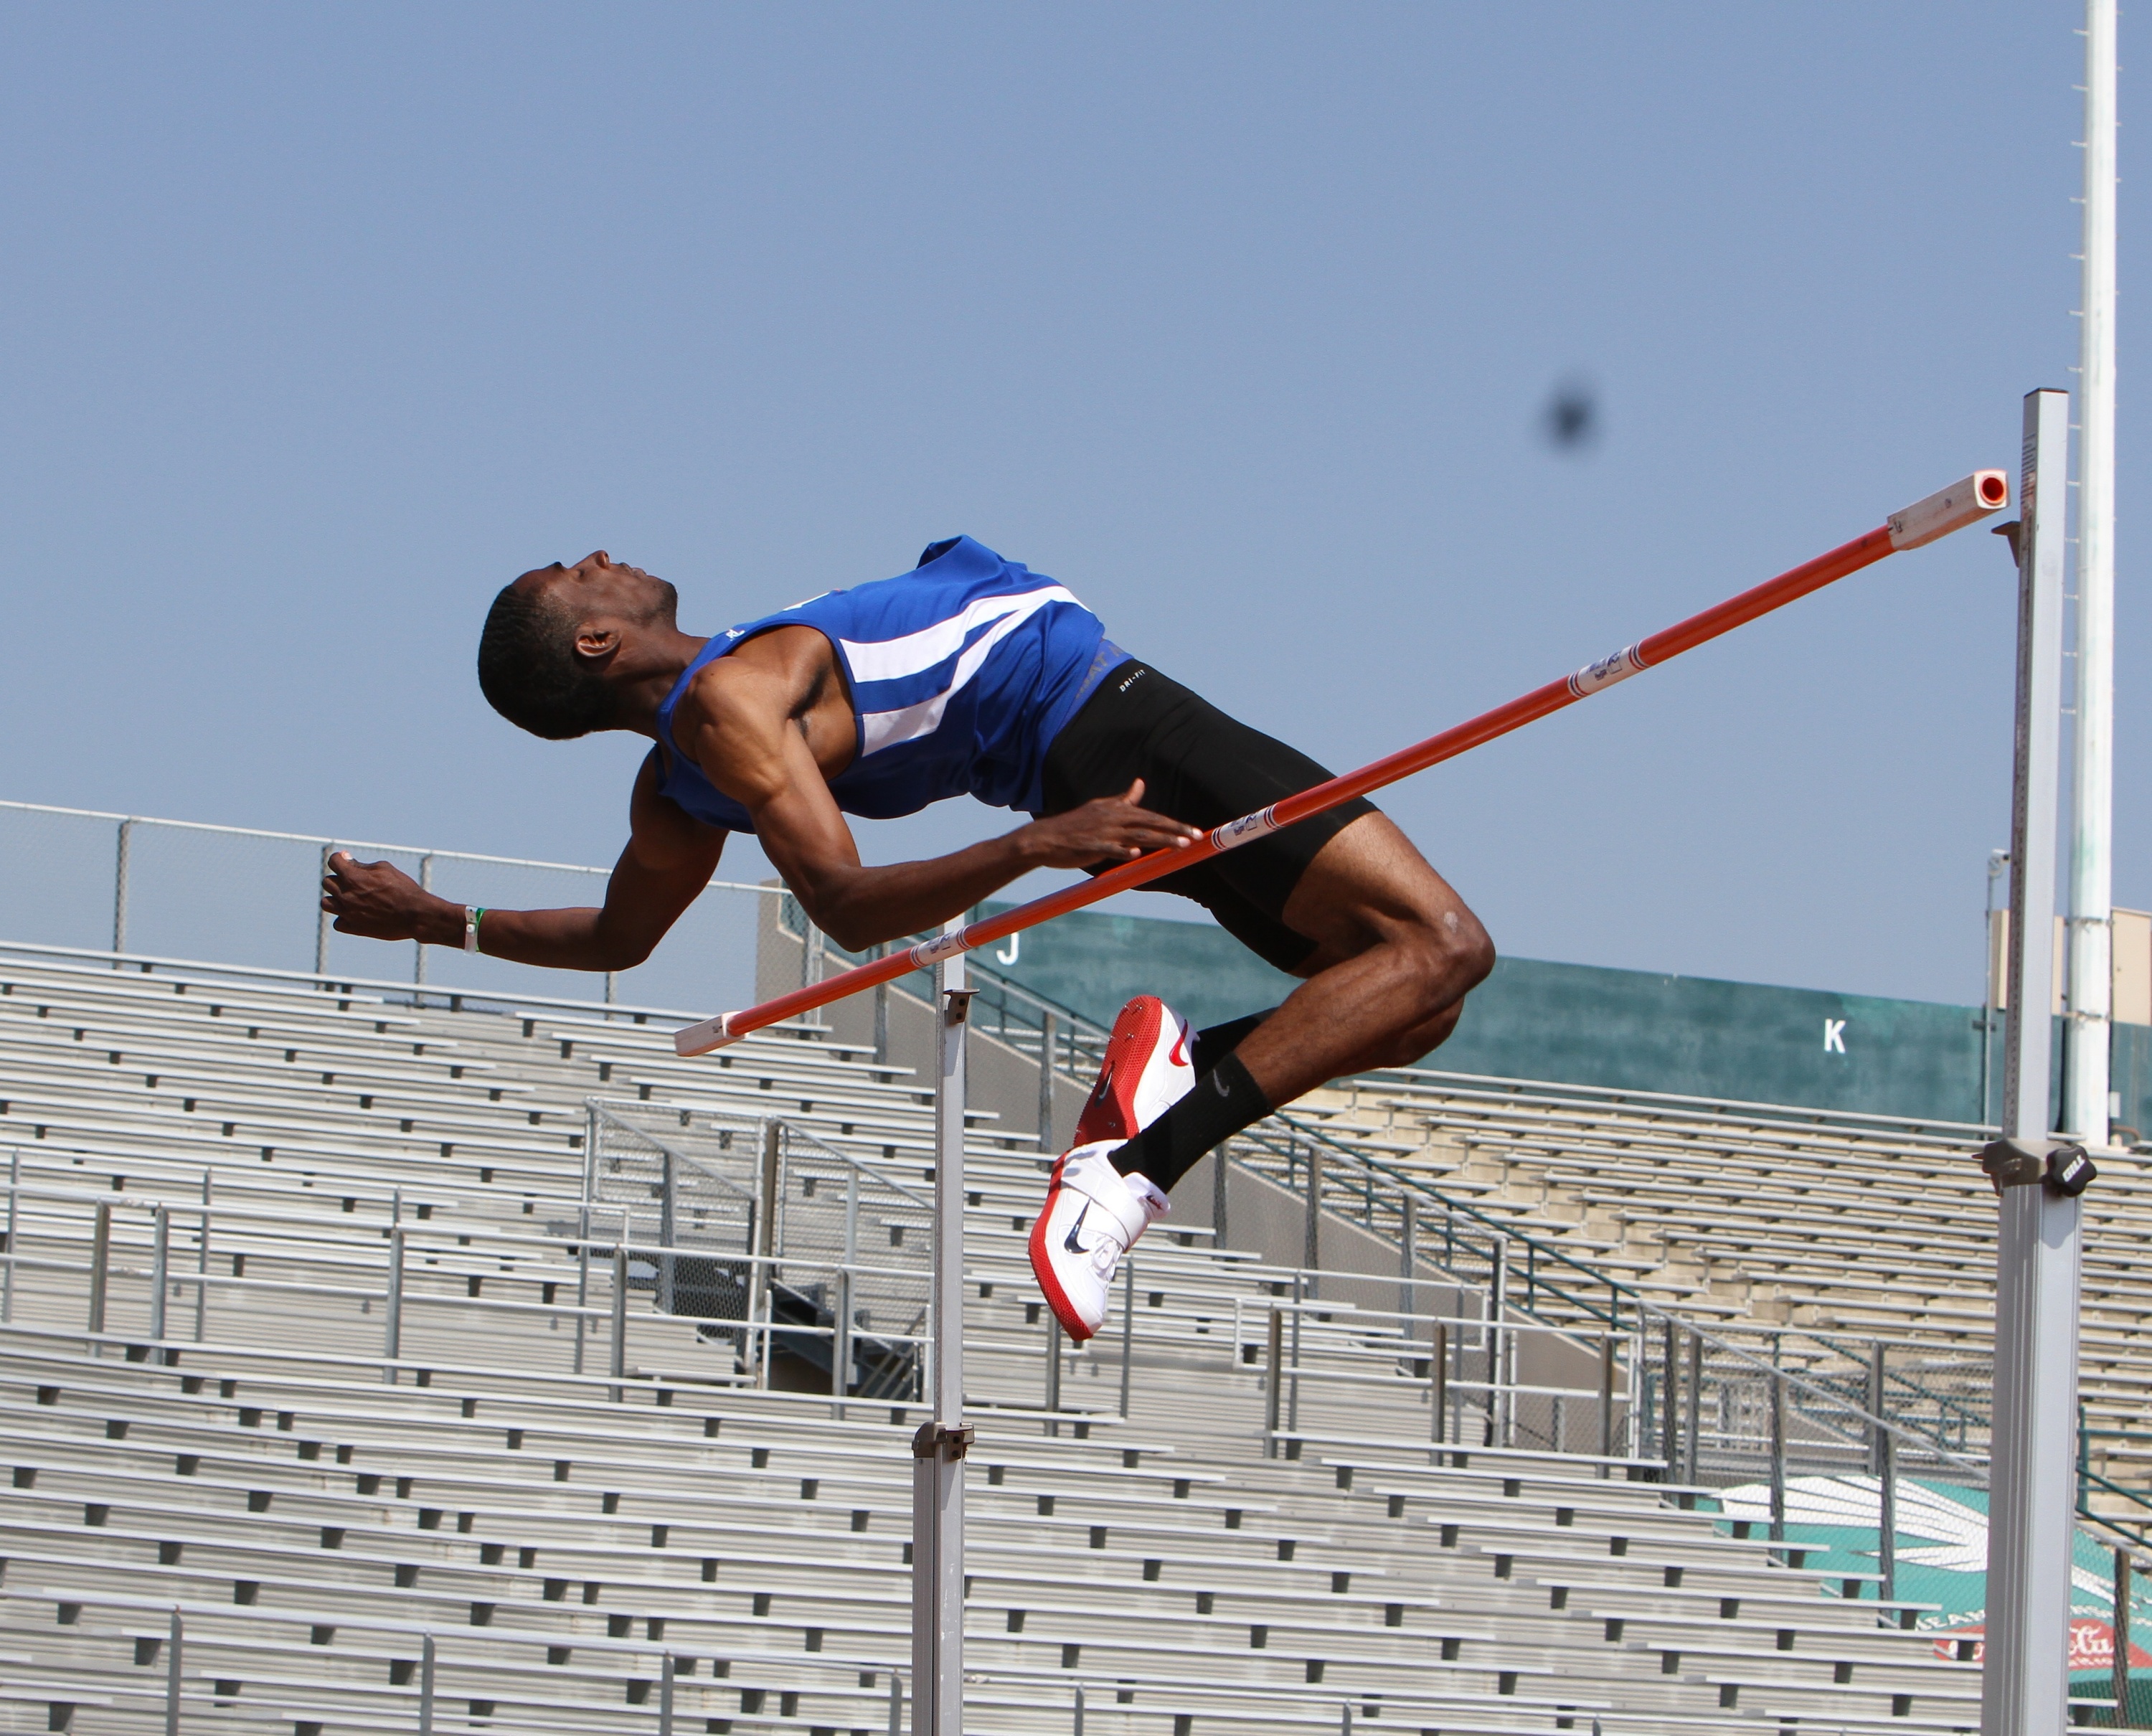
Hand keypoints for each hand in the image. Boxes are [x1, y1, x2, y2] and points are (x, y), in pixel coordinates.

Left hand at [321, 852, 456, 943]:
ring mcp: (348, 913)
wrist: (415, 915)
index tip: (348, 859)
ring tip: (349, 898)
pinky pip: (337, 923)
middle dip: (339, 877)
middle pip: (327, 882)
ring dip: (335, 898)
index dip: (340, 858)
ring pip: (326, 903)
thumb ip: (363, 866)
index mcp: (353, 878)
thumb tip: (349, 862)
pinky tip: (356, 914)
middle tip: (354, 880)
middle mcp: (346, 895)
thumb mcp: (385, 869)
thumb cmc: (404, 889)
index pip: (333, 861)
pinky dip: (344, 918)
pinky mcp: (354, 928)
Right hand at [1016, 780, 1202, 870]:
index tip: (1195, 831)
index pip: (1151, 816)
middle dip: (1175, 830)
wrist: (1044, 838)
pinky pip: (1108, 849)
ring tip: (1180, 846)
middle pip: (1150, 824)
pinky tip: (1135, 856)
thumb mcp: (1101, 807)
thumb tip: (1140, 783)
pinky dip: (1122, 852)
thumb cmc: (1075, 825)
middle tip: (1197, 838)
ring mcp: (1102, 833)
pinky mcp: (1089, 847)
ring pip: (1137, 836)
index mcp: (1116, 810)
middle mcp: (1112, 818)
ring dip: (1160, 840)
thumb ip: (1124, 799)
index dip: (1174, 823)